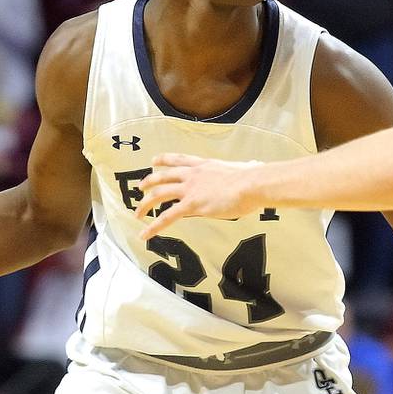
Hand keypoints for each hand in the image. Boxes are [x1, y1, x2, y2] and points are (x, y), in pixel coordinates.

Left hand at [135, 154, 264, 238]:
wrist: (252, 184)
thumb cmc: (254, 178)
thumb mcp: (246, 168)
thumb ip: (245, 167)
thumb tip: (255, 165)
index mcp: (204, 165)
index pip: (179, 159)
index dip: (164, 159)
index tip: (154, 161)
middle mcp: (193, 174)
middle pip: (163, 176)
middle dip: (148, 182)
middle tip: (140, 188)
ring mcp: (190, 189)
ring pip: (159, 194)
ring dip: (145, 204)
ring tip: (137, 213)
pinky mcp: (192, 205)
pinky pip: (167, 217)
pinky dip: (153, 227)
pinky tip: (144, 234)